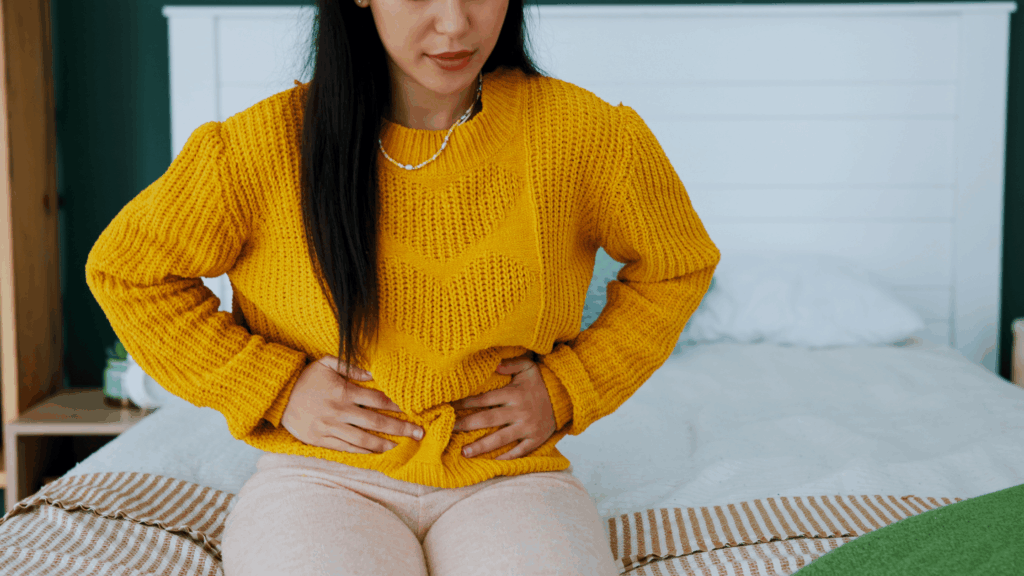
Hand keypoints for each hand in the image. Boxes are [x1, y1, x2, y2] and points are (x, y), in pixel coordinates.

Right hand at [281, 355, 424, 453]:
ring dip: (383, 443)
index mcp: (343, 392)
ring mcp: (329, 428)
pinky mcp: (320, 440)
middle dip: (400, 428)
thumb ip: (351, 367)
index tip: (412, 410)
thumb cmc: (306, 377)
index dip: (397, 406)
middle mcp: (339, 411)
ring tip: (399, 446)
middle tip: (419, 433)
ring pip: (362, 439)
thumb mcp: (327, 363)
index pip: (377, 400)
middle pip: (376, 422)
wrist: (278, 396)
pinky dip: (362, 452)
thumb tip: (373, 373)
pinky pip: (345, 448)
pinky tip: (375, 452)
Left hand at [450, 353, 556, 459]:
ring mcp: (527, 427)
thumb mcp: (528, 367)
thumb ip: (511, 364)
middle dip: (467, 425)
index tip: (450, 407)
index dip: (466, 403)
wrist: (567, 395)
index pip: (485, 399)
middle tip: (449, 430)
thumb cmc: (542, 381)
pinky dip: (507, 457)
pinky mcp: (536, 439)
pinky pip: (520, 450)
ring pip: (501, 439)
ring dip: (481, 446)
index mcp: (514, 394)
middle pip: (488, 420)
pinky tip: (492, 462)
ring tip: (464, 453)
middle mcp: (519, 411)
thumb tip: (494, 363)